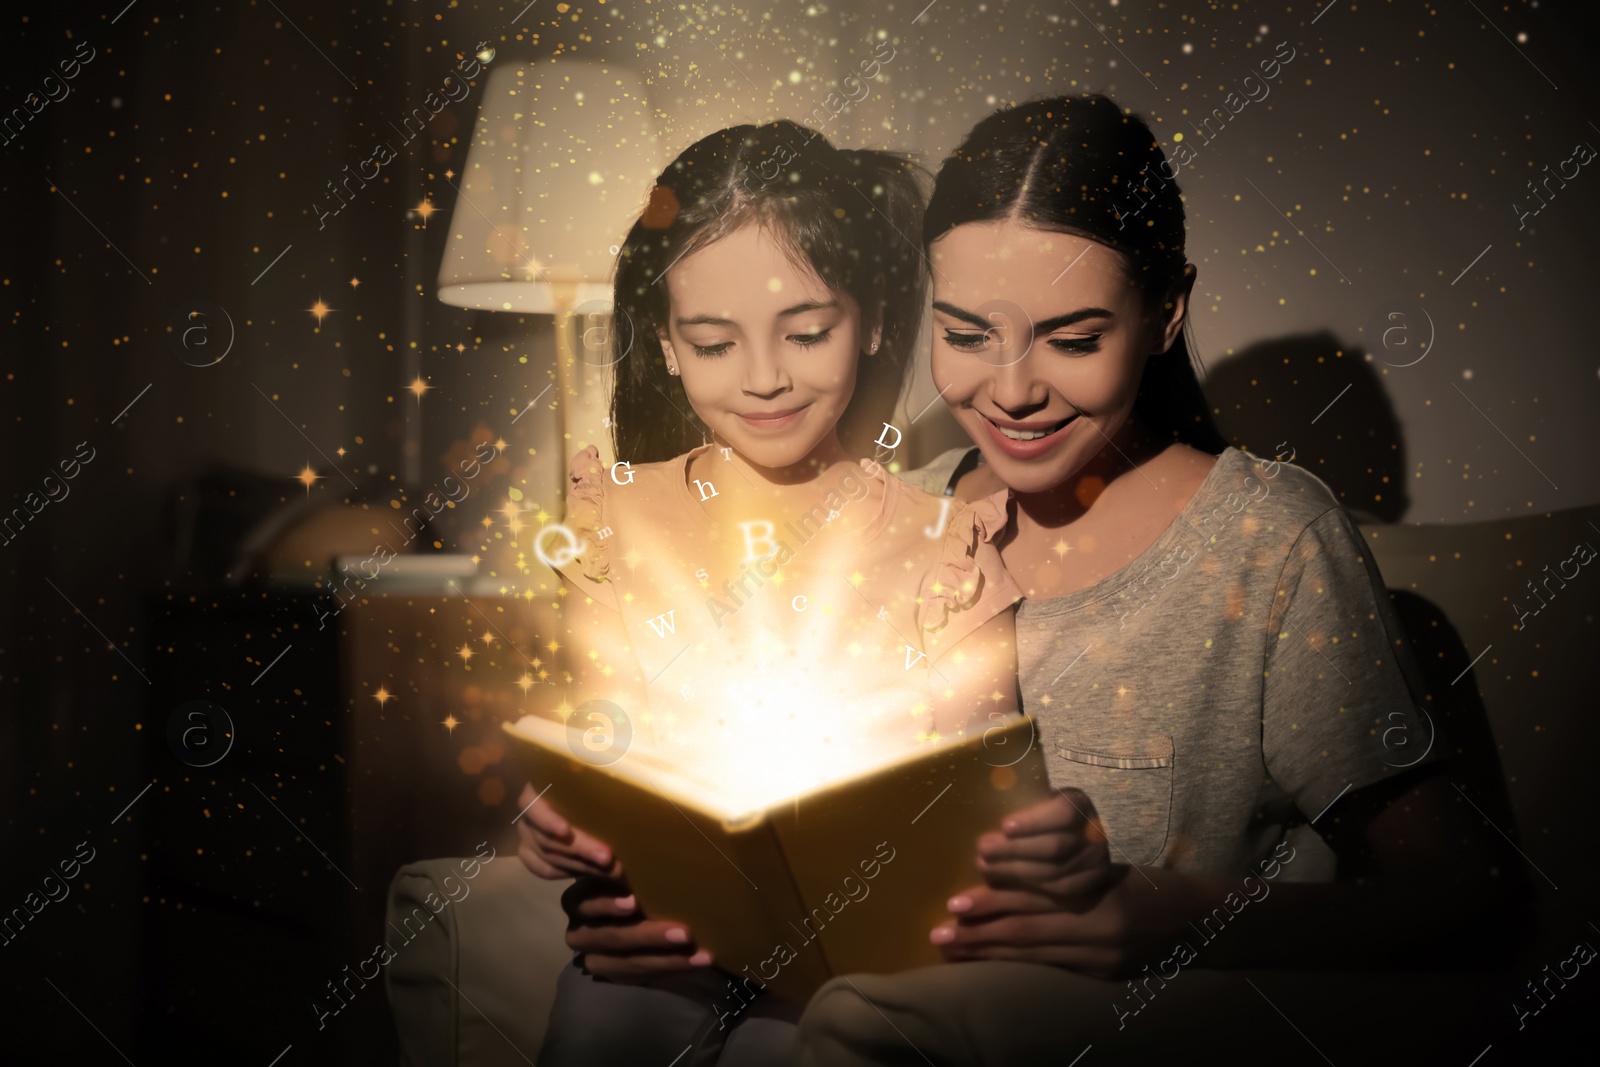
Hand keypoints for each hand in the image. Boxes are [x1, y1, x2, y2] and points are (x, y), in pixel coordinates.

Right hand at [514, 781, 621, 879]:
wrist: (593, 799)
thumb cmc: (596, 786)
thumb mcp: (597, 782)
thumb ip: (601, 782)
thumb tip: (623, 787)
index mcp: (539, 786)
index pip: (531, 803)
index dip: (547, 819)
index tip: (566, 831)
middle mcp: (529, 811)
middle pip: (546, 836)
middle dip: (580, 848)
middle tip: (607, 857)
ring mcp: (527, 833)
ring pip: (547, 856)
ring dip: (580, 865)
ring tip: (611, 870)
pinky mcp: (529, 853)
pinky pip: (543, 869)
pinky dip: (567, 872)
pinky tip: (591, 873)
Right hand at [561, 875, 713, 982]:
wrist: (637, 915)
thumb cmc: (634, 882)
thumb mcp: (628, 874)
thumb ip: (634, 870)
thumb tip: (663, 840)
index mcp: (579, 898)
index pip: (587, 903)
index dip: (608, 904)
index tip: (634, 901)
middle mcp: (579, 929)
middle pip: (610, 937)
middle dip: (649, 936)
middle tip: (685, 933)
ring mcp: (594, 956)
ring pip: (626, 962)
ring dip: (666, 959)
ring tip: (700, 955)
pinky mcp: (612, 974)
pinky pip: (640, 976)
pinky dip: (671, 969)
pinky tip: (698, 962)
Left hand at [931, 863, 1214, 978]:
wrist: (1209, 921)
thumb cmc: (1157, 881)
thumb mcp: (1114, 866)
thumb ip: (1070, 873)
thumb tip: (1008, 869)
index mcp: (1101, 896)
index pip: (1034, 902)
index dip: (993, 902)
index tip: (955, 901)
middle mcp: (1100, 932)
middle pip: (1028, 933)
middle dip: (981, 934)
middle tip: (939, 934)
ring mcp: (1104, 960)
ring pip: (1036, 956)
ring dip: (992, 954)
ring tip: (955, 950)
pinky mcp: (1107, 976)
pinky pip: (1054, 969)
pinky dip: (1020, 965)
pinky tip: (995, 964)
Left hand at [973, 788, 1113, 899]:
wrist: (1077, 843)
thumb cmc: (1043, 816)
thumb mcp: (1038, 803)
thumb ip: (1023, 809)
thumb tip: (985, 817)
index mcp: (1079, 804)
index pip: (1064, 813)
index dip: (1034, 821)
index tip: (1005, 826)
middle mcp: (1093, 834)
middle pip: (1055, 847)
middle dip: (1015, 849)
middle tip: (983, 849)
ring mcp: (1095, 863)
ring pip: (1055, 872)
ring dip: (1015, 870)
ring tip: (984, 866)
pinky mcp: (1089, 887)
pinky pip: (1058, 892)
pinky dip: (1028, 888)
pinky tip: (1002, 884)